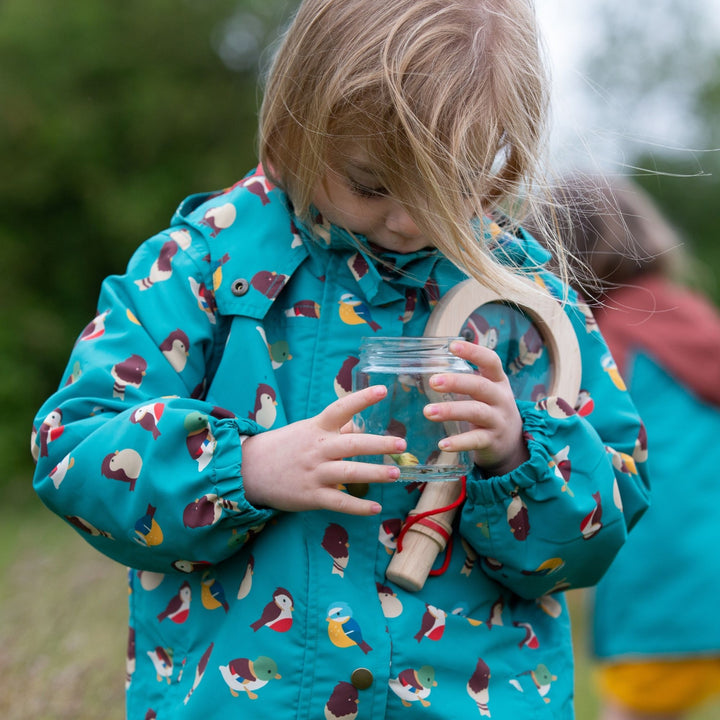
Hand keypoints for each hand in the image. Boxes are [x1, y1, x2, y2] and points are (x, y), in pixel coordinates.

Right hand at [241, 385, 405, 514]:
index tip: (382, 390)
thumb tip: (360, 424)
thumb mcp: (307, 430)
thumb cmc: (284, 447)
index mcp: (317, 428)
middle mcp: (318, 448)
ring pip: (349, 473)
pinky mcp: (310, 496)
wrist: (249, 470)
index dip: (361, 399)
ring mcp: (314, 472)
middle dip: (379, 444)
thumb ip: (334, 429)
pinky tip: (375, 508)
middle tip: (401, 444)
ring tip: (396, 474)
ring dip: (375, 473)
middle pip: (352, 444)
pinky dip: (358, 506)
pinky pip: (338, 501)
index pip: (341, 408)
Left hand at [423, 339, 528, 475]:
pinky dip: (459, 442)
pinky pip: (476, 440)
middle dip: (456, 383)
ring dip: (451, 411)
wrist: (513, 444)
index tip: (452, 346)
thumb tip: (432, 362)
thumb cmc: (490, 410)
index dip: (473, 352)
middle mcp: (501, 398)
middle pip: (480, 386)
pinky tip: (442, 444)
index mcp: (497, 381)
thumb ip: (464, 379)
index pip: (490, 361)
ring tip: (428, 412)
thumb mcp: (485, 392)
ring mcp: (498, 420)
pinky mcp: (493, 441)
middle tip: (433, 382)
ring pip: (476, 412)